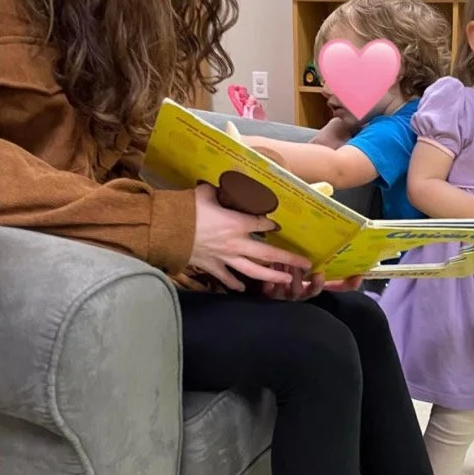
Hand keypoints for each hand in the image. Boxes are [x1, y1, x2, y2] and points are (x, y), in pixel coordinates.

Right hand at [188, 189, 310, 292]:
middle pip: (268, 253)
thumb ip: (218, 192)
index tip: (278, 225)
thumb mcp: (205, 193)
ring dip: (272, 276)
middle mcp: (236, 243)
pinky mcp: (214, 267)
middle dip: (288, 258)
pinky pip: (228, 278)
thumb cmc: (187, 209)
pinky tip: (243, 288)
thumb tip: (223, 186)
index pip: (262, 223)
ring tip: (285, 280)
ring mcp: (226, 258)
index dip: (271, 223)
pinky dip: (236, 284)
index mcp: (236, 222)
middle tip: (304, 263)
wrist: (169, 230)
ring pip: (254, 271)